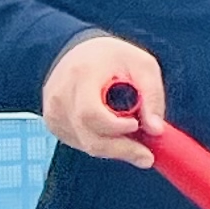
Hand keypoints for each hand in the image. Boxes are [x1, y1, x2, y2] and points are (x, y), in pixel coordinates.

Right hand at [44, 36, 166, 165]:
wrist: (81, 51)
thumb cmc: (115, 57)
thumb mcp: (143, 66)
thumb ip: (152, 97)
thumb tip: (156, 130)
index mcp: (81, 75)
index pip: (91, 113)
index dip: (115, 127)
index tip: (136, 125)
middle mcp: (60, 95)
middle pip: (88, 136)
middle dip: (121, 150)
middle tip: (147, 157)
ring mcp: (53, 111)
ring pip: (85, 144)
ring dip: (114, 149)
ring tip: (135, 139)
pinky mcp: (53, 123)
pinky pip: (80, 143)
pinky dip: (101, 144)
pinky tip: (115, 134)